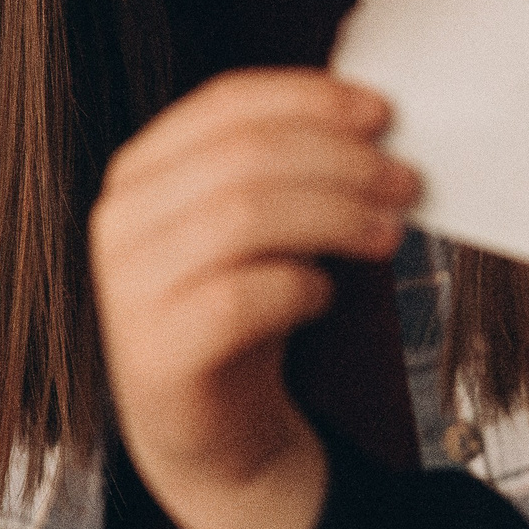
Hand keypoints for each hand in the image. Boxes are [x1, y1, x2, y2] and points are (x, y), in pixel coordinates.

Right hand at [91, 68, 419, 528]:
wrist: (210, 430)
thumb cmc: (244, 306)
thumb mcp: (262, 222)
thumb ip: (293, 166)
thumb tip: (375, 120)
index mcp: (143, 168)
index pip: (226, 103)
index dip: (309, 99)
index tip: (382, 113)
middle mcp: (122, 218)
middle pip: (244, 156)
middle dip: (340, 161)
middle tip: (406, 182)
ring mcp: (128, 287)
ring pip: (243, 217)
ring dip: (334, 216)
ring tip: (388, 232)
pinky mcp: (154, 353)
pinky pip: (238, 300)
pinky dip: (298, 287)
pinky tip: (322, 295)